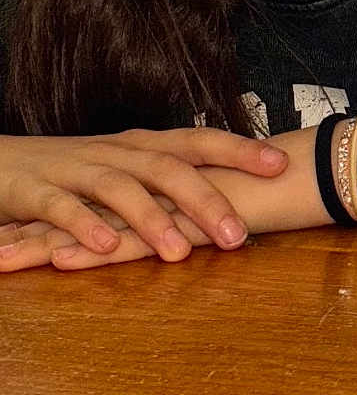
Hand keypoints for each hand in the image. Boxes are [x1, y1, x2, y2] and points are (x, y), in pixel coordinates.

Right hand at [0, 128, 286, 262]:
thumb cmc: (76, 172)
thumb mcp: (131, 170)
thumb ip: (176, 181)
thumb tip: (242, 195)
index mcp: (144, 146)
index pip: (200, 141)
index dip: (240, 150)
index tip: (282, 165)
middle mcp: (116, 153)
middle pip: (169, 169)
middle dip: (206, 200)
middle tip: (239, 236)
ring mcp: (76, 170)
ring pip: (120, 188)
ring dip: (152, 220)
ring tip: (179, 253)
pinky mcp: (35, 191)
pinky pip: (61, 207)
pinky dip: (84, 226)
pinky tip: (107, 247)